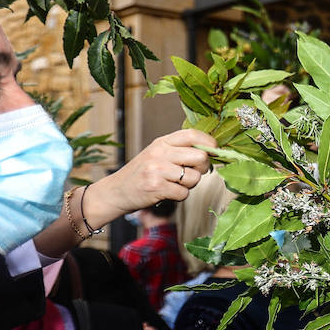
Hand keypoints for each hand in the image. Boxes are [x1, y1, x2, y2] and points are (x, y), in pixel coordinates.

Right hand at [85, 128, 215, 223]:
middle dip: (202, 168)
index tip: (214, 151)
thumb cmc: (142, 173)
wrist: (116, 191)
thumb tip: (211, 151)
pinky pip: (184, 193)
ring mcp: (157, 170)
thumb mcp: (157, 154)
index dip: (209, 143)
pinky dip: (180, 196)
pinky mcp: (156, 187)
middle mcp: (160, 153)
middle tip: (193, 173)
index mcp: (162, 142)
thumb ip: (180, 150)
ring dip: (190, 185)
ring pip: (194, 177)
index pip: (193, 134)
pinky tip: (168, 192)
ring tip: (176, 183)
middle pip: (200, 156)